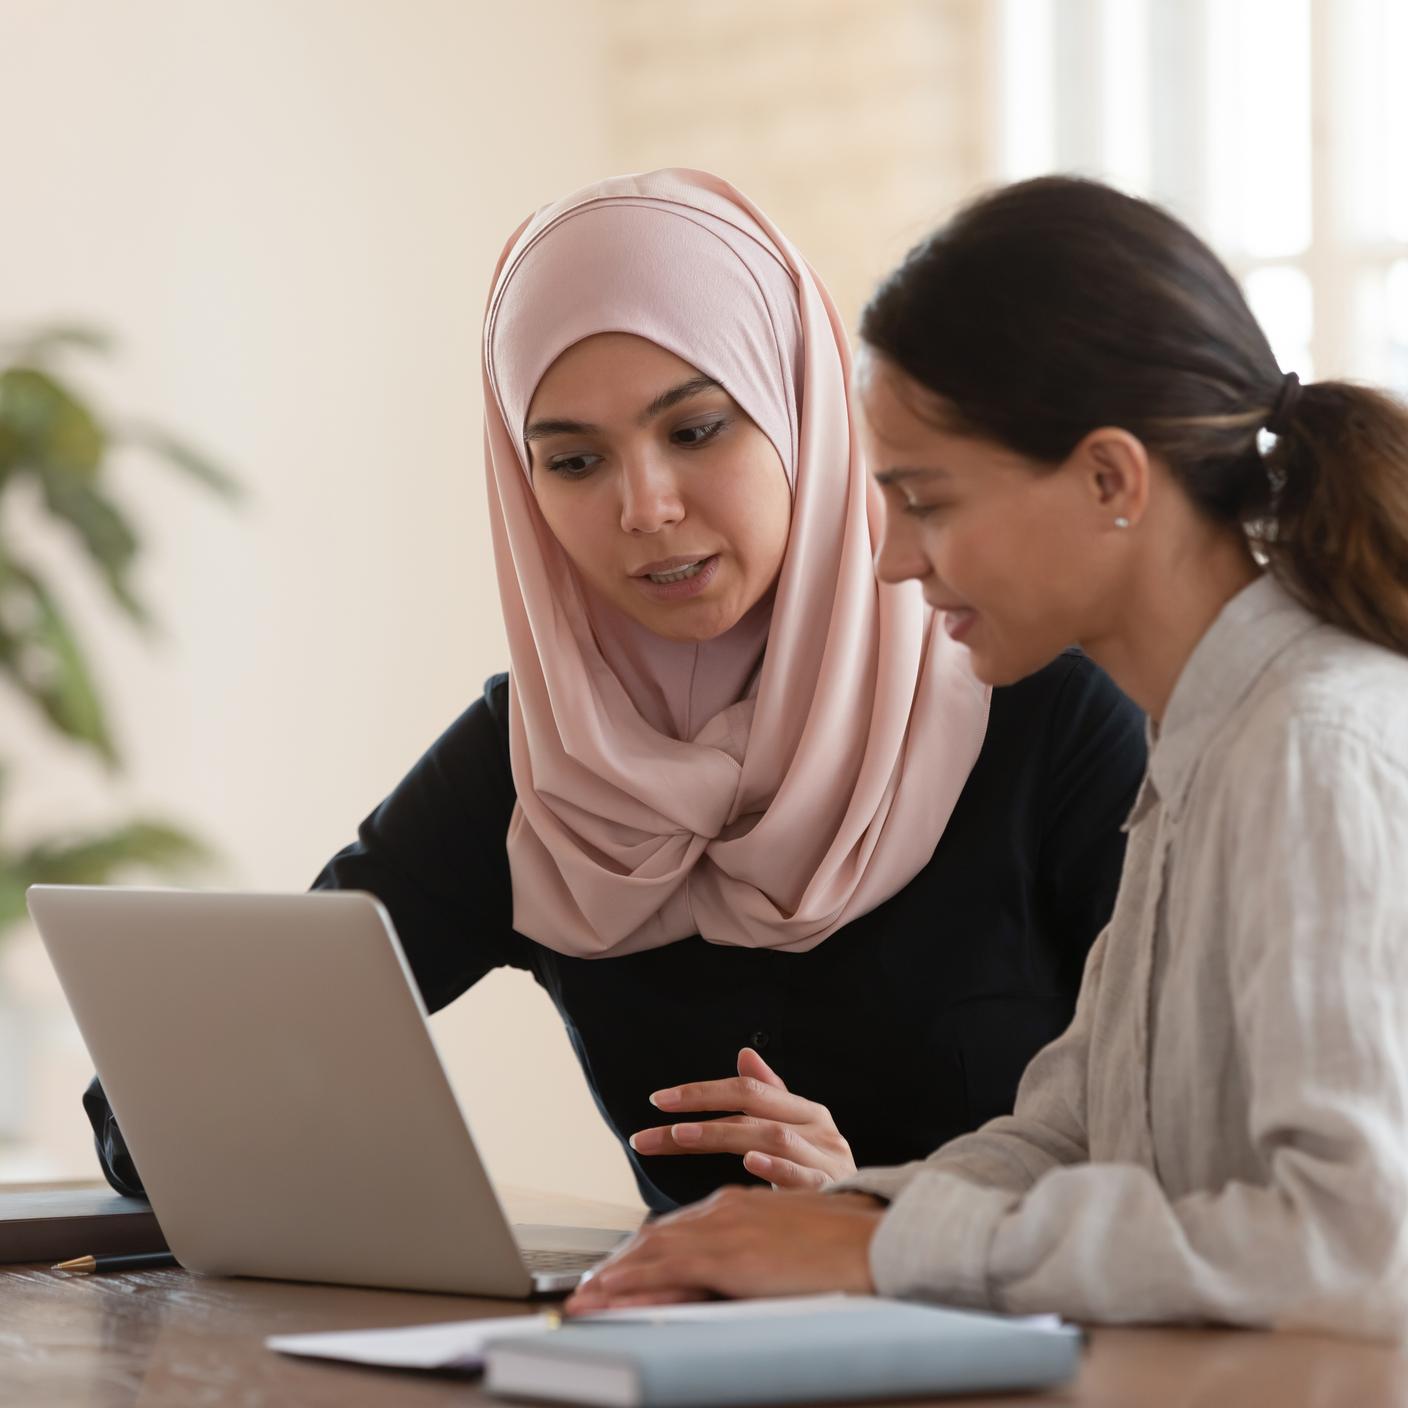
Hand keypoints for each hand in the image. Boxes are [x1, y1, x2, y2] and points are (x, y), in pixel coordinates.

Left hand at [564, 1187, 883, 1312]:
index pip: (676, 1228)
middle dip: (618, 1264)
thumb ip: (756, 1237)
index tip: (616, 1271)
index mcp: (738, 1204)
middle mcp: (725, 1208)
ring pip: (653, 1250)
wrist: (871, 1237)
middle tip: (587, 1289)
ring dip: (616, 1276)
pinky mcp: (728, 1253)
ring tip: (587, 1298)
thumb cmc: (840, 1242)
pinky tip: (613, 1297)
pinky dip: (634, 1284)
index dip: (642, 1251)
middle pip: (656, 1236)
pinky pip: (667, 1270)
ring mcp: (724, 1228)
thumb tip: (736, 1257)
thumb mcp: (789, 1231)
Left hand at [628, 1048, 856, 1189]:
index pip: (748, 1089)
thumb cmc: (826, 1173)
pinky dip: (777, 1168)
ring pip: (770, 1137)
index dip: (702, 1092)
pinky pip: (804, 1175)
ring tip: (683, 1137)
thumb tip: (744, 1053)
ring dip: (724, 1135)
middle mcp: (818, 1127)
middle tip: (649, 1134)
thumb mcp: (798, 1131)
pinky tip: (751, 1163)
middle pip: (751, 1110)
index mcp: (806, 1110)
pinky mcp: (833, 1190)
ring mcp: (827, 1158)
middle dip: (696, 1116)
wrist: (875, 1218)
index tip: (658, 1101)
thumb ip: (771, 1095)